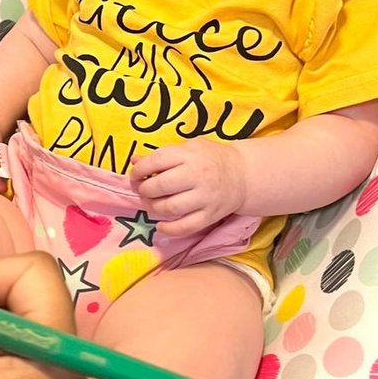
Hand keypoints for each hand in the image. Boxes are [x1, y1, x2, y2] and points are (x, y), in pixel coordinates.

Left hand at [130, 138, 246, 235]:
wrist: (243, 174)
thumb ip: (162, 155)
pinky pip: (186, 227)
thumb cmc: (211, 159)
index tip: (136, 176)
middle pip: (160, 186)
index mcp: (189, 155)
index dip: (139, 170)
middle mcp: (197, 176)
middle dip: (144, 190)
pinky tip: (161, 226)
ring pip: (170, 208)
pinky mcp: (210, 215)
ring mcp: (205, 197)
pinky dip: (169, 229)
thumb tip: (134, 160)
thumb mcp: (188, 149)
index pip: (156, 161)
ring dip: (153, 208)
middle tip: (143, 191)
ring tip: (151, 204)